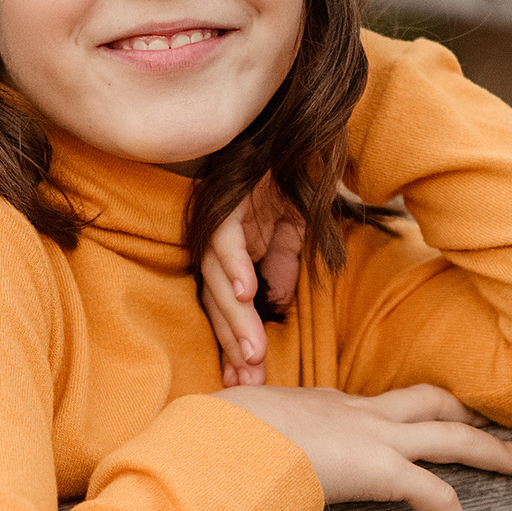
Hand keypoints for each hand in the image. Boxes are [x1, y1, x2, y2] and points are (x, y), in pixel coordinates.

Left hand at [200, 177, 304, 386]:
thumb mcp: (293, 231)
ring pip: (218, 278)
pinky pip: (224, 236)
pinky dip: (235, 264)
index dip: (236, 344)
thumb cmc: (289, 176)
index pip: (229, 308)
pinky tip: (247, 293)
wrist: (294, 129)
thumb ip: (282, 266)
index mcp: (232, 255)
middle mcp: (218, 243)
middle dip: (233, 344)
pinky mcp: (226, 199)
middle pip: (218, 303)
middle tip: (249, 380)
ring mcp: (218, 221)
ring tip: (251, 351)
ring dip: (235, 317)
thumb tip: (275, 302)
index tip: (249, 381)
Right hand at [214, 383, 511, 510]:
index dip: (408, 412)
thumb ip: (239, 442)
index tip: (425, 420)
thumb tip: (212, 456)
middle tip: (506, 426)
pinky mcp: (382, 469)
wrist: (229, 435)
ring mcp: (375, 436)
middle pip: (431, 401)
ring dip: (495, 451)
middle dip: (470, 413)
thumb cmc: (218, 434)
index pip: (380, 404)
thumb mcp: (230, 429)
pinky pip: (435, 495)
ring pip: (453, 436)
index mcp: (324, 403)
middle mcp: (358, 412)